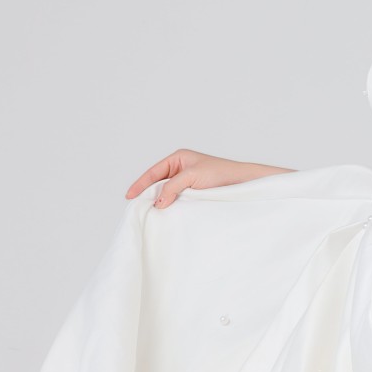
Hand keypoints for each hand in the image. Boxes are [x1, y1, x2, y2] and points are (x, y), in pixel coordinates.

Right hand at [125, 149, 254, 208]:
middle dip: (148, 194)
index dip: (140, 184)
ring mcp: (187, 181)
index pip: (154, 172)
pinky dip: (170, 205)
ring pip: (167, 192)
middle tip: (138, 207)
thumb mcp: (192, 177)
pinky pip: (176, 199)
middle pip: (158, 183)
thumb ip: (172, 188)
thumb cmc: (221, 174)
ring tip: (150, 212)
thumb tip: (157, 203)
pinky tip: (166, 213)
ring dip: (160, 201)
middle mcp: (181, 168)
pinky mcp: (194, 193)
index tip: (129, 196)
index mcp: (178, 158)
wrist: (242, 183)